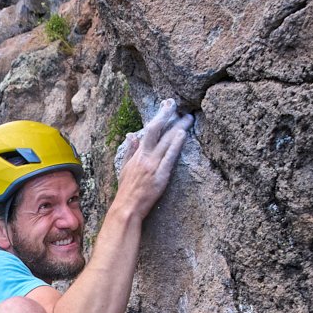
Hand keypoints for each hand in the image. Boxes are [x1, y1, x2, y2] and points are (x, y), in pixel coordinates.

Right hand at [111, 100, 192, 222]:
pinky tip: (183, 134)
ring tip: (188, 118)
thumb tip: (131, 135)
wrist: (127, 208)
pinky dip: (176, 144)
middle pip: (156, 130)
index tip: (167, 106)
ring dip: (178, 127)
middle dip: (166, 115)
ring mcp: (153, 165)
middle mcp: (145, 156)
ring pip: (166, 141)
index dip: (158, 117)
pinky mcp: (160, 175)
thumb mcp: (124, 168)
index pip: (149, 130)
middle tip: (176, 104)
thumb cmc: (126, 191)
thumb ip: (130, 151)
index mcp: (137, 154)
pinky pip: (169, 157)